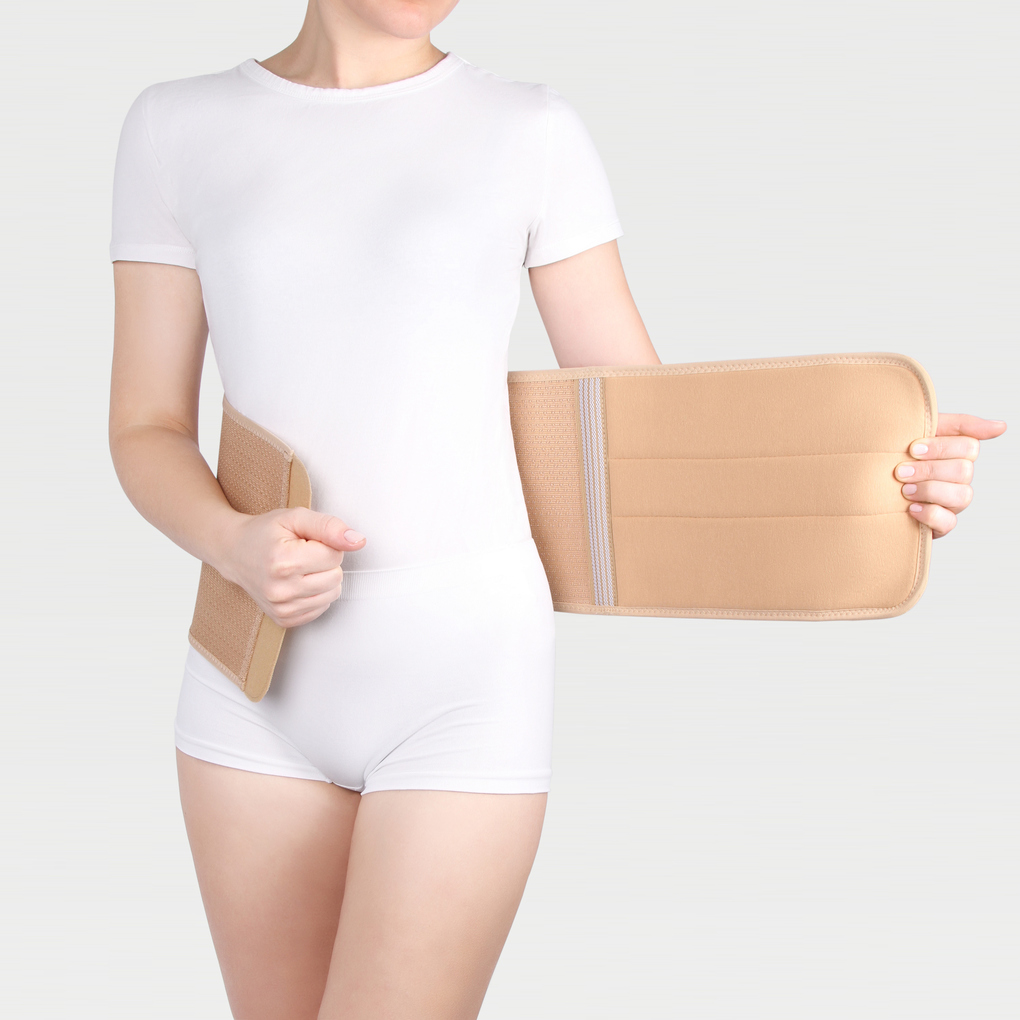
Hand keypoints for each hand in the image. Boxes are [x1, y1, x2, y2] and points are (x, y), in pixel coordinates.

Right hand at [217, 506, 366, 627]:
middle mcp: (281, 589)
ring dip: (323, 578)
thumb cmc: (266, 533)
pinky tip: (298, 582)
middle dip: (325, 562)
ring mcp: (281, 608)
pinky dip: (316, 594)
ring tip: (300, 568)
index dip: (325, 544)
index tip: (305, 541)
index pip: (334, 555)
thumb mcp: (296, 518)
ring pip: (332, 593)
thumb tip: (358, 541)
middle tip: (302, 554)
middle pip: (336, 576)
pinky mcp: (284, 619)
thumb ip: (329, 526)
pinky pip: (322, 607)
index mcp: (283, 561)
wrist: (234, 552)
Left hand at [896, 414, 1006, 537]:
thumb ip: (958, 425)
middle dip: (929, 469)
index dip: (941, 447)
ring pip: (962, 495)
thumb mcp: (917, 431)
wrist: (862, 488)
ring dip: (929, 490)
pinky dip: (929, 514)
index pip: (969, 446)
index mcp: (955, 453)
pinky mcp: (940, 524)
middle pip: (964, 470)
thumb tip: (1001, 426)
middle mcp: (958, 478)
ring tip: (903, 490)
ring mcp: (951, 502)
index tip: (912, 448)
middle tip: (900, 471)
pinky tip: (909, 509)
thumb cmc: (892, 456)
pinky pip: (949, 522)